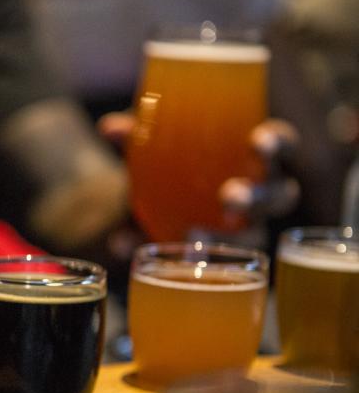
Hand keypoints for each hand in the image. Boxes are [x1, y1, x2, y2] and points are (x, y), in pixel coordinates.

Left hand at [97, 112, 301, 245]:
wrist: (153, 207)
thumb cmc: (175, 166)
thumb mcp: (154, 149)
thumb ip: (136, 137)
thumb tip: (109, 127)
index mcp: (255, 158)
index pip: (283, 146)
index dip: (277, 143)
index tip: (258, 141)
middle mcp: (260, 195)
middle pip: (278, 196)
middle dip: (258, 197)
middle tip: (230, 197)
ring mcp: (245, 229)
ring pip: (253, 237)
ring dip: (225, 238)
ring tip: (193, 235)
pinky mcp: (218, 257)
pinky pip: (207, 264)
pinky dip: (171, 257)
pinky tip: (143, 250)